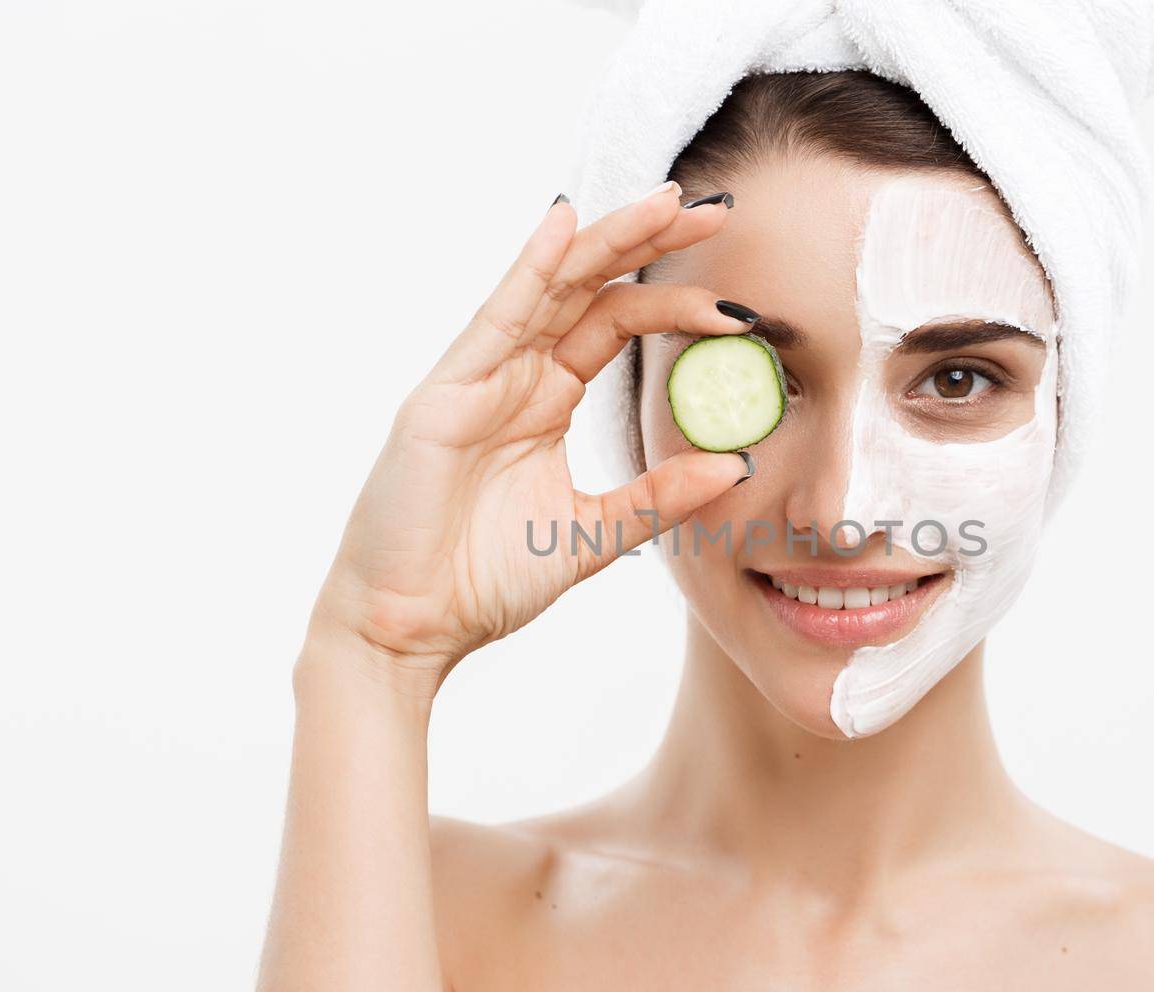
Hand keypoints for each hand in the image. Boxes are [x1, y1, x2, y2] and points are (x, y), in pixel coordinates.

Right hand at [307, 182, 754, 682]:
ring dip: (611, 241)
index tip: (744, 310)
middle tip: (717, 212)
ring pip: (553, 288)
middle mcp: (515, 377)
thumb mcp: (591, 535)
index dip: (678, 306)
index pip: (618, 325)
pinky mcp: (447, 394)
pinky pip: (496, 316)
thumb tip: (738, 464)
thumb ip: (658, 498)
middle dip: (653, 246)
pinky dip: (531, 267)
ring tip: (668, 201)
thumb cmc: (482, 581)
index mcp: (546, 401)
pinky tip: (565, 221)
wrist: (410, 628)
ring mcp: (480, 379)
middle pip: (593, 290)